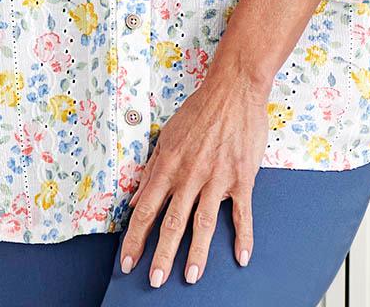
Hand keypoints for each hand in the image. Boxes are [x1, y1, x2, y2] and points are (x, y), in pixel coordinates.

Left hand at [119, 69, 269, 287]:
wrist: (234, 89)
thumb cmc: (200, 110)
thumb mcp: (167, 136)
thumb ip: (151, 169)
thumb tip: (135, 197)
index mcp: (169, 165)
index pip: (145, 209)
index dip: (134, 238)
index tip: (127, 262)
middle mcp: (190, 174)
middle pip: (172, 222)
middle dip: (161, 255)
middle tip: (153, 281)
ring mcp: (217, 177)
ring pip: (203, 223)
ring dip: (196, 254)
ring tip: (190, 278)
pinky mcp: (242, 177)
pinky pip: (242, 213)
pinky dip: (243, 237)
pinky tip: (241, 257)